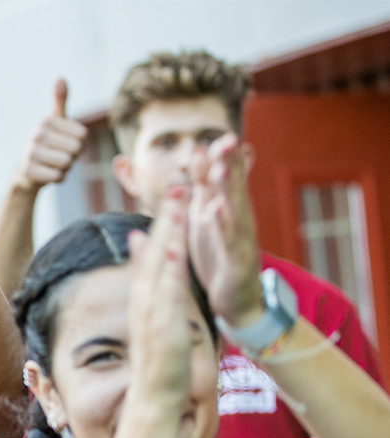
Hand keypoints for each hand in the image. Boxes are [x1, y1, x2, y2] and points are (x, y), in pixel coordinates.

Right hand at [13, 80, 86, 192]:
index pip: (83, 135)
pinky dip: (58, 178)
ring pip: (67, 163)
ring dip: (66, 168)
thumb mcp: (54, 120)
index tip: (66, 144)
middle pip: (76, 149)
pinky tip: (48, 173)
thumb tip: (59, 77)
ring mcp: (31, 152)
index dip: (80, 144)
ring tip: (54, 164)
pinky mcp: (28, 170)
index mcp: (46, 120)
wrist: (26, 172)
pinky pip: (58, 176)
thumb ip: (59, 100)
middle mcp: (37, 134)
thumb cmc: (48, 144)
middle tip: (60, 156)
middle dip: (73, 157)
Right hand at [127, 189, 193, 404]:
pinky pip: (165, 294)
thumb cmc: (160, 364)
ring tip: (177, 206)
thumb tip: (152, 281)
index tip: (172, 198)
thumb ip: (156, 298)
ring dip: (167, 236)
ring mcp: (151, 314)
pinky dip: (168, 272)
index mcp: (146, 302)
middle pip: (154, 255)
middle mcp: (145, 303)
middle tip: (176, 185)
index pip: (152, 258)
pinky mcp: (162, 327)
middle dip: (166, 220)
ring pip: (159, 268)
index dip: (162, 226)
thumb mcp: (158, 325)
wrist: (154, 397)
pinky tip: (173, 250)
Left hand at [188, 133, 261, 326]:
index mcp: (227, 210)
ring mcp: (239, 240)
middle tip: (226, 139)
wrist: (237, 301)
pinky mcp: (235, 261)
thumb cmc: (220, 255)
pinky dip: (221, 225)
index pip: (226, 178)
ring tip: (219, 170)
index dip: (222, 158)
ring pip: (232, 211)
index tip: (217, 135)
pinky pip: (227, 242)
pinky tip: (216, 209)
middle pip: (233, 188)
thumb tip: (197, 153)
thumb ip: (203, 187)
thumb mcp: (207, 217)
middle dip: (229, 164)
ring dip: (227, 190)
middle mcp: (237, 221)